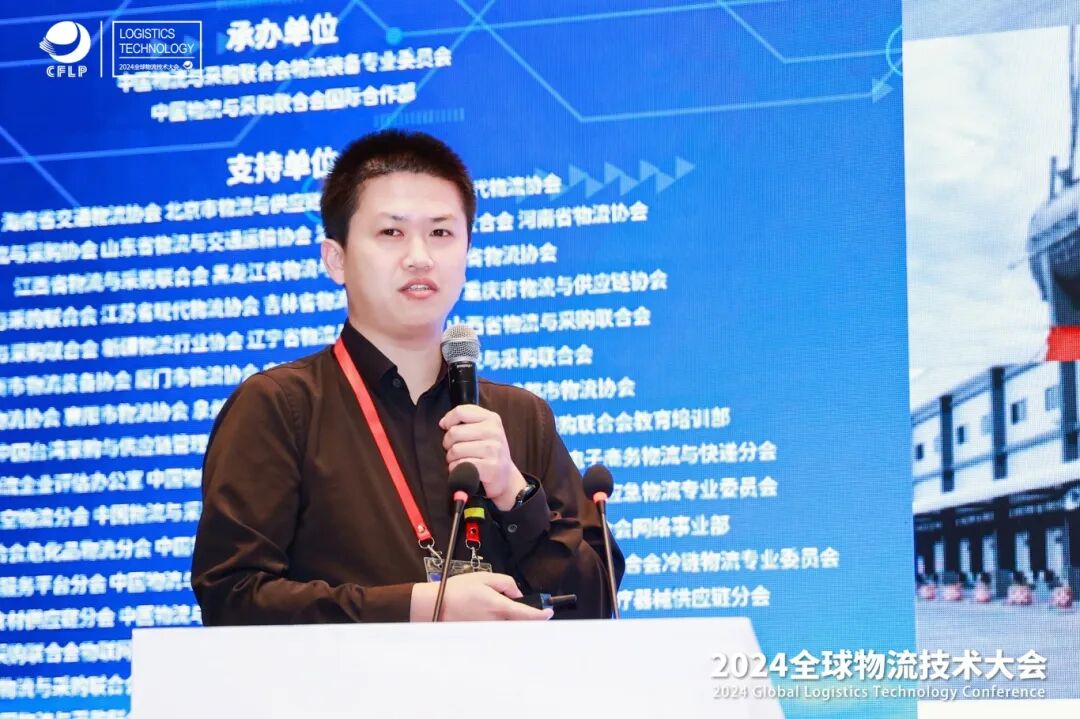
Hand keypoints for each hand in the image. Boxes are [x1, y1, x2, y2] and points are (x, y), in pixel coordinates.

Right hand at [409, 572, 553, 620]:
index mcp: (498, 606)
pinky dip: (499, 626)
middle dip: (526, 618)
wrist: (435, 605)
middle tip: (526, 608)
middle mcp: (494, 623)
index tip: (548, 612)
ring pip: (509, 629)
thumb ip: (506, 583)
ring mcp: (487, 632)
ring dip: (511, 621)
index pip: (527, 615)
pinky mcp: (480, 636)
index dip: (541, 615)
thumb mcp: (484, 577)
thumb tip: (517, 593)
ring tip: (497, 609)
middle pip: (520, 625)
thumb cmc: (456, 591)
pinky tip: (489, 616)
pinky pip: (496, 633)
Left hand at [439, 405, 527, 510]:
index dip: (448, 421)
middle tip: (456, 449)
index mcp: (492, 419)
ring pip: (455, 450)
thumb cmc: (488, 451)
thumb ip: (464, 421)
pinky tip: (465, 469)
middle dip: (448, 443)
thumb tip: (443, 423)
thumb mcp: (483, 429)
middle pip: (454, 432)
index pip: (461, 412)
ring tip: (461, 460)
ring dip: (451, 458)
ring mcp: (493, 450)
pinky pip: (459, 465)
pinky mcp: (490, 467)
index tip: (448, 428)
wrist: (505, 476)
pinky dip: (456, 469)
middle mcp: (494, 432)